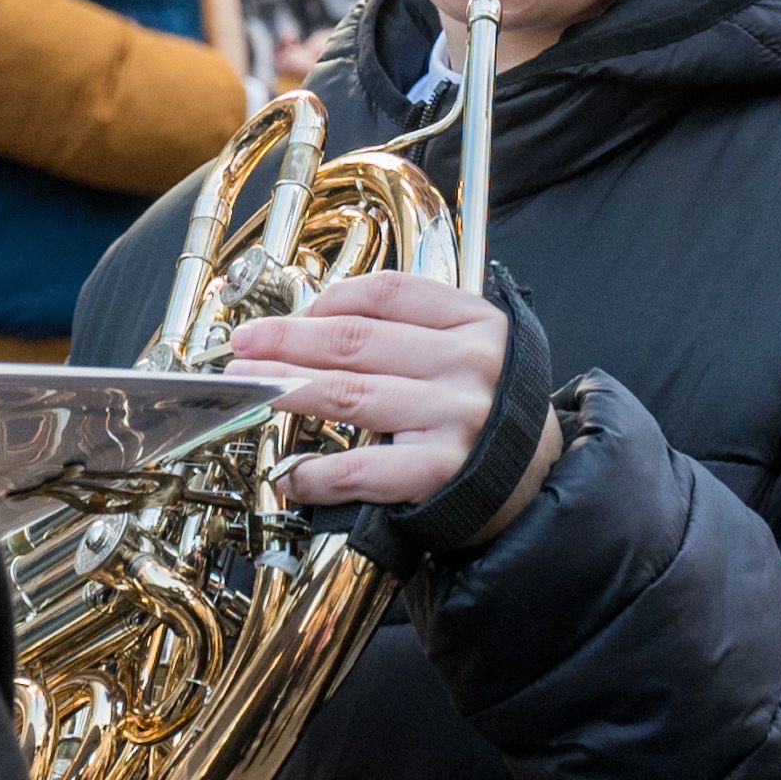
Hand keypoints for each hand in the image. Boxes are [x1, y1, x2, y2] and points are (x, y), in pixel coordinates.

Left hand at [225, 270, 561, 540]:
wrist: (536, 485)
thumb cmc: (490, 415)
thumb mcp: (472, 351)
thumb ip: (413, 329)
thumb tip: (315, 323)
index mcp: (476, 322)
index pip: (386, 294)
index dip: (327, 299)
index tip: (292, 311)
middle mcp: (467, 364)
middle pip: (353, 340)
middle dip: (286, 339)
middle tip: (244, 344)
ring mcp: (454, 417)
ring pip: (346, 393)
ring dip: (285, 388)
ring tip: (248, 386)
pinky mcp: (439, 472)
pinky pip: (359, 467)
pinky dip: (315, 472)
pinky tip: (290, 473)